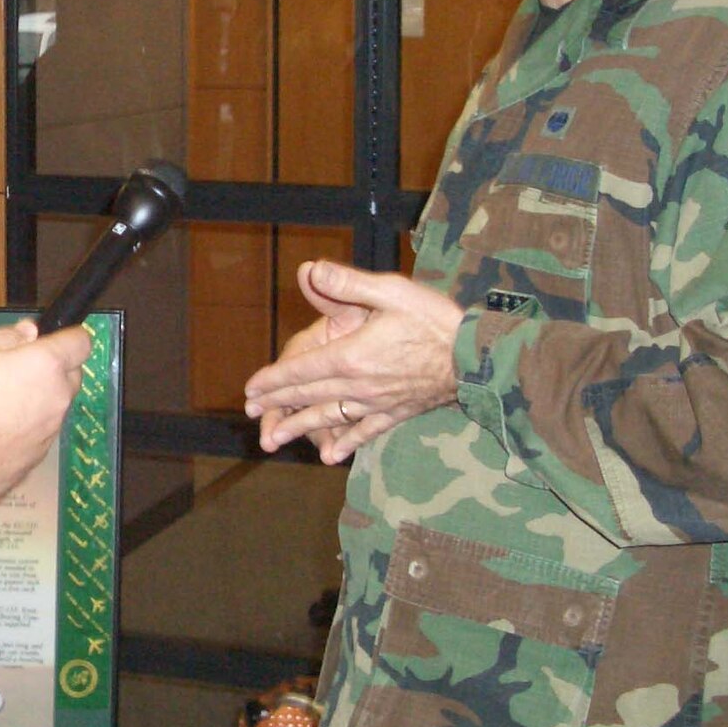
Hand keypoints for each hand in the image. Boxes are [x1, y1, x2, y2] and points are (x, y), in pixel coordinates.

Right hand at [0, 323, 92, 502]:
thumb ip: (5, 336)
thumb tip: (28, 333)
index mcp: (46, 365)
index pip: (81, 342)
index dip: (66, 337)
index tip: (44, 340)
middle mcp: (57, 398)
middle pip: (71, 376)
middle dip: (53, 368)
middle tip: (16, 370)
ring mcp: (51, 431)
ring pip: (56, 405)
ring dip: (39, 398)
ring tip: (0, 402)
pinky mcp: (39, 456)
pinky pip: (41, 431)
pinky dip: (27, 425)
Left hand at [243, 260, 464, 462]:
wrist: (477, 358)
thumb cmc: (434, 319)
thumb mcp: (390, 291)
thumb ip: (347, 284)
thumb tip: (310, 270)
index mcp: (352, 356)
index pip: (302, 371)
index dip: (273, 380)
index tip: (251, 389)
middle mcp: (358, 385)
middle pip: (308, 397)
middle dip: (276, 405)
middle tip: (251, 413)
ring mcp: (377, 403)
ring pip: (329, 418)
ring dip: (299, 428)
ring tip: (274, 440)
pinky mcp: (396, 413)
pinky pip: (364, 432)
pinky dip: (345, 444)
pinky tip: (330, 456)